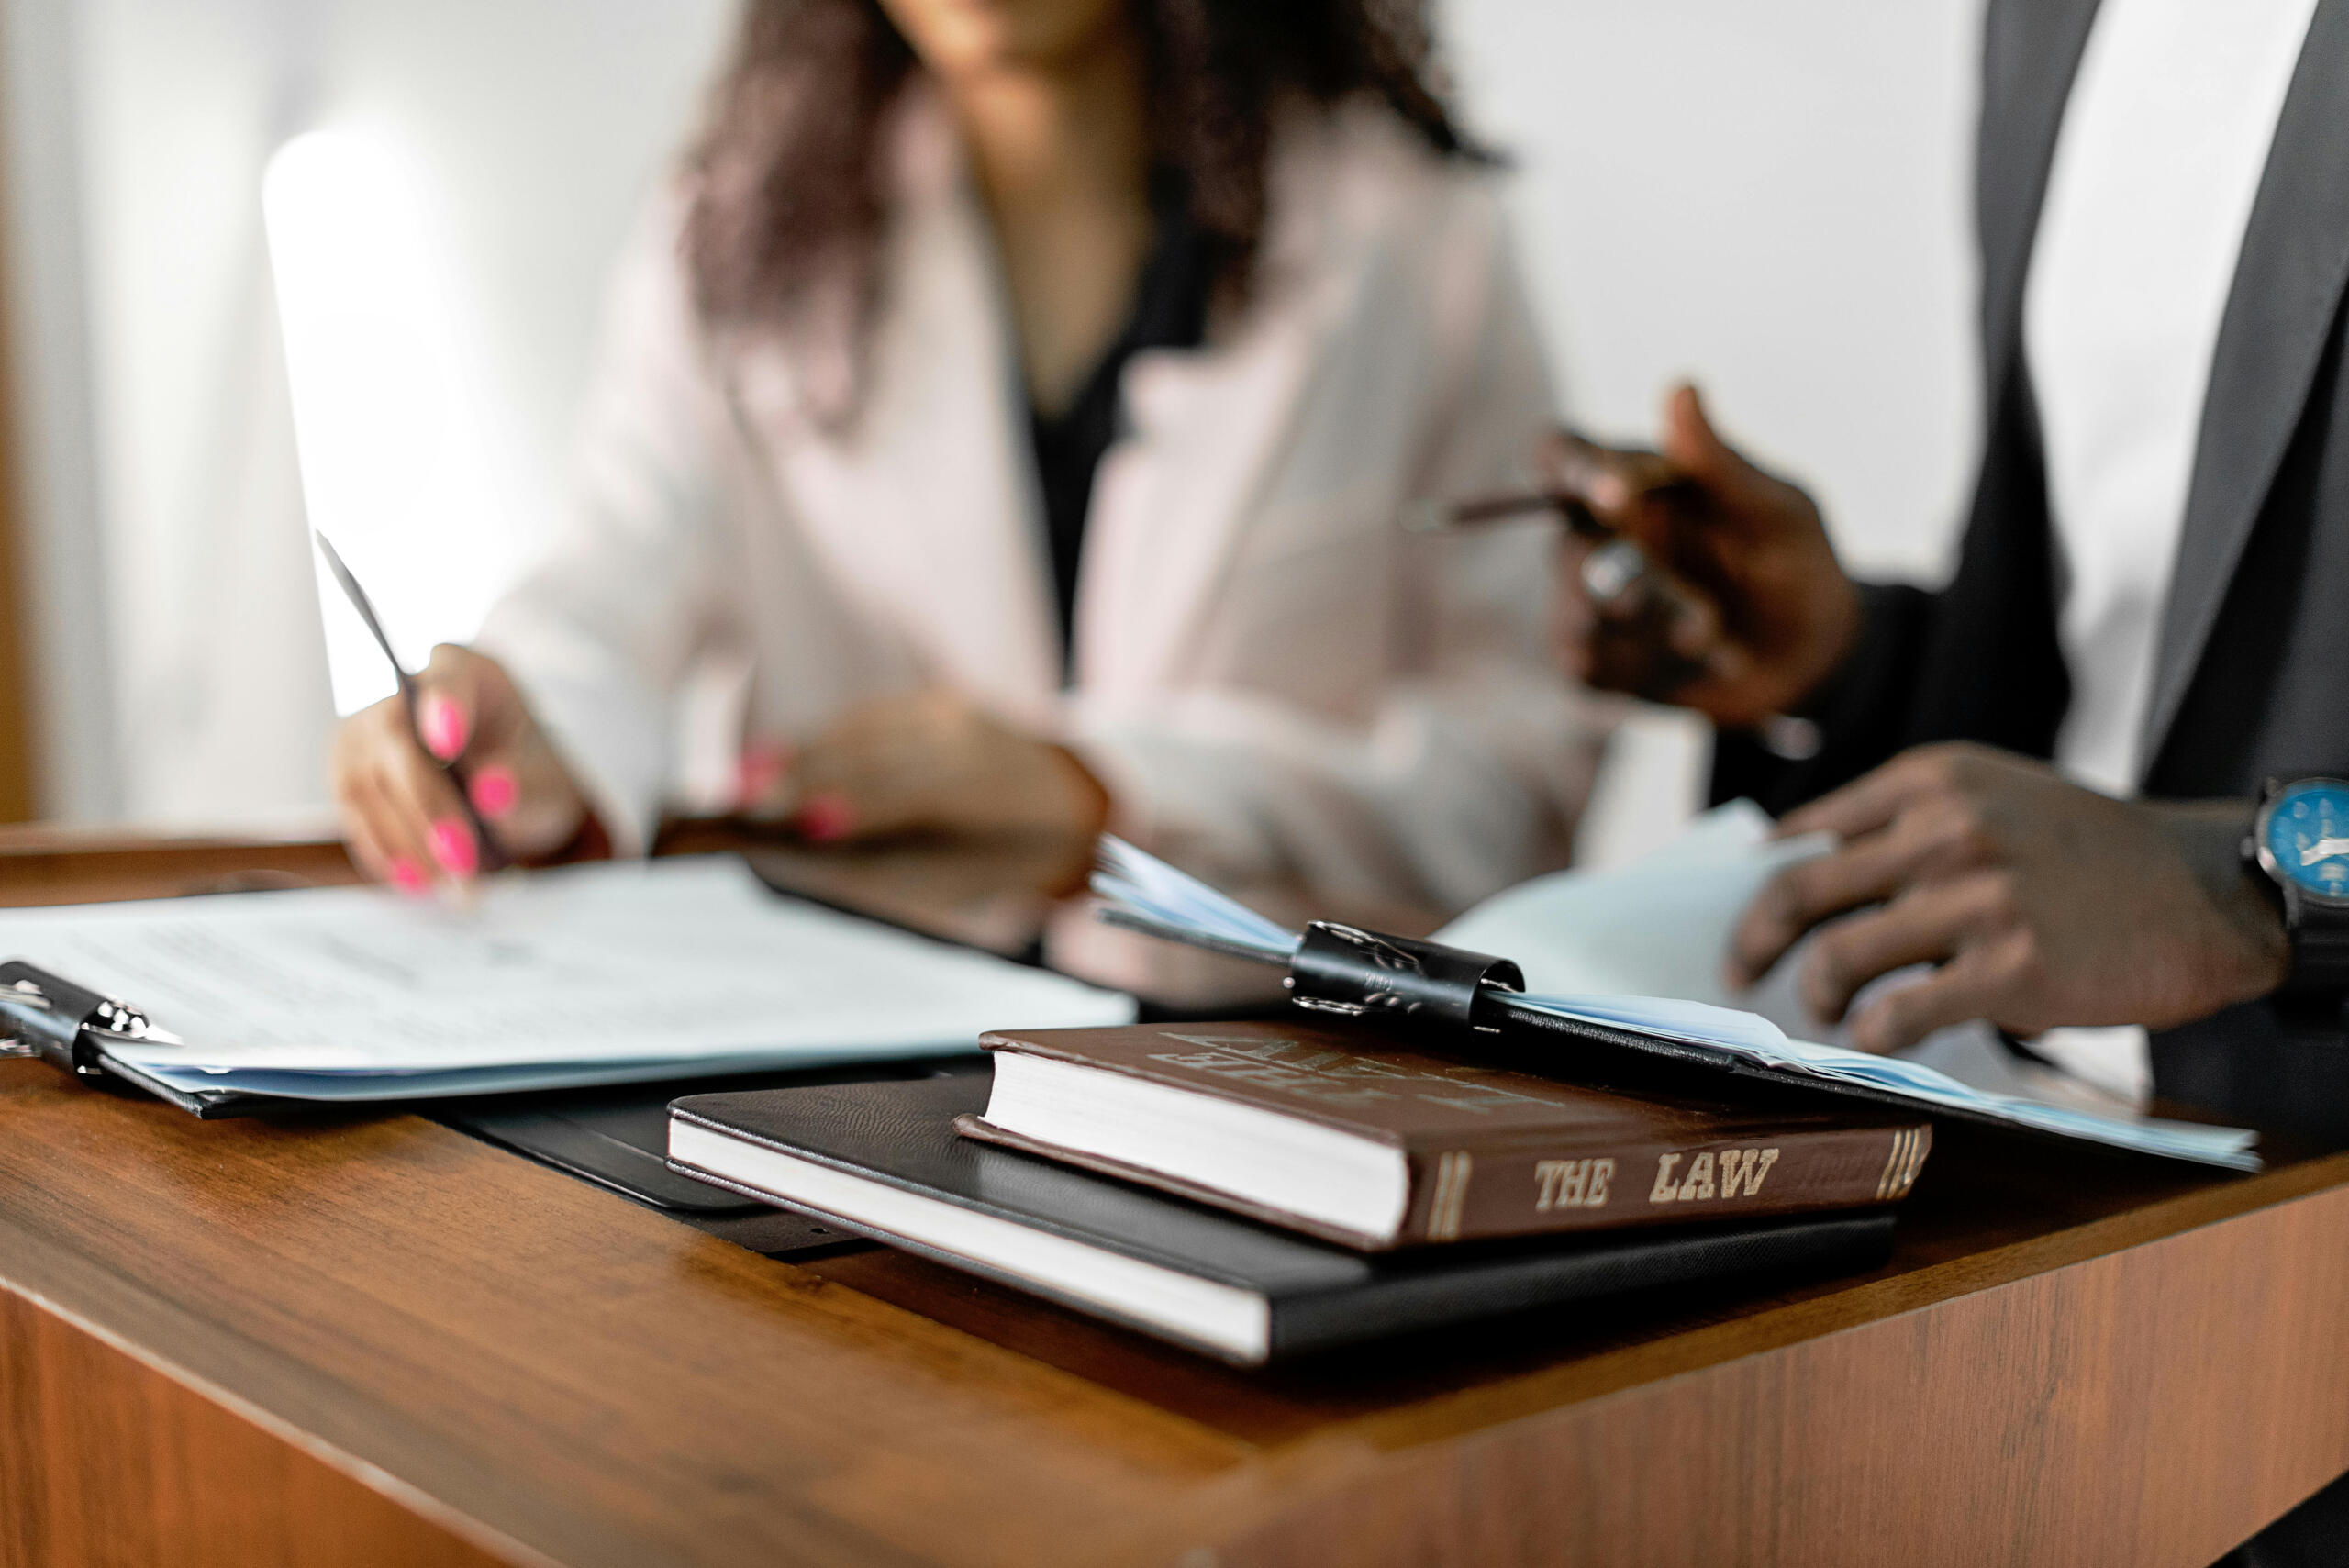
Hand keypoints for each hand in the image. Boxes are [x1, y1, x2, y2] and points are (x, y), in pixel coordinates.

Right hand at [331, 645, 589, 889]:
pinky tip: (418, 881)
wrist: (499, 786)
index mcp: (464, 671)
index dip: (444, 709)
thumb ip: (523, 784)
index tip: (449, 743)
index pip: (447, 682)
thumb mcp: (544, 779)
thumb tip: (493, 795)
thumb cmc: (525, 772)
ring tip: (454, 887)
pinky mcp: (347, 773)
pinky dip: (385, 852)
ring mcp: (366, 731)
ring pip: (367, 786)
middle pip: (399, 745)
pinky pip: (354, 814)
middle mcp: (403, 692)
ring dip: (408, 844)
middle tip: (465, 862)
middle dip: (430, 810)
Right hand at [738, 687, 1110, 880]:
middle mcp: (975, 740)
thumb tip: (805, 856)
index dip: (857, 805)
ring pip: (868, 730)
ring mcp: (958, 712)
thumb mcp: (964, 881)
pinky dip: (824, 738)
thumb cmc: (1008, 858)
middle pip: (878, 755)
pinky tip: (782, 757)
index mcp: (994, 794)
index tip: (800, 822)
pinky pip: (872, 718)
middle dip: (809, 777)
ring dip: (803, 754)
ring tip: (747, 781)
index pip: (915, 794)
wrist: (1076, 797)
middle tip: (745, 802)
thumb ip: (892, 869)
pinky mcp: (940, 700)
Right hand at [1546, 383, 1860, 727]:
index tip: (1612, 495)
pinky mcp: (1597, 660)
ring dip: (1654, 631)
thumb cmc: (1796, 567)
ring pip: (1578, 613)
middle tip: (1703, 613)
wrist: (1812, 660)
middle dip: (1635, 583)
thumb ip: (1720, 462)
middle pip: (1565, 548)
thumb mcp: (1777, 512)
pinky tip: (1694, 665)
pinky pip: (1586, 665)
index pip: (1561, 454)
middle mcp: (1599, 536)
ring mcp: (1591, 601)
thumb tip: (1681, 387)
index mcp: (1633, 482)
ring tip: (1714, 640)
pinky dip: (1645, 667)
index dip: (1568, 467)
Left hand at [1728, 743, 2288, 1052]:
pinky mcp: (2010, 967)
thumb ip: (1904, 822)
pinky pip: (1900, 1011)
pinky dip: (1873, 1033)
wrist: (2204, 890)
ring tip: (1826, 1009)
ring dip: (1816, 993)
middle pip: (1800, 891)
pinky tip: (1878, 1037)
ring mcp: (1977, 898)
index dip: (1757, 884)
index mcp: (1931, 780)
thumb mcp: (1993, 795)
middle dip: (1754, 940)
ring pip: (1838, 955)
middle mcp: (1946, 829)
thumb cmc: (2087, 852)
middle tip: (1741, 970)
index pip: (1807, 833)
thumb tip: (1795, 864)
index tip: (1741, 916)